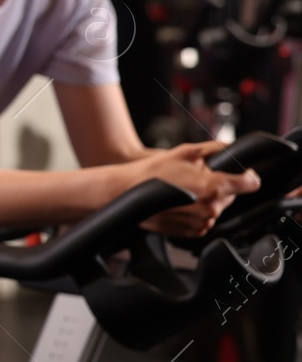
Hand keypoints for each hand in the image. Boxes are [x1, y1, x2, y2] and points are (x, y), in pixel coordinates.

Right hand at [130, 142, 260, 235]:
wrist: (129, 192)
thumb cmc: (153, 172)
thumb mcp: (185, 152)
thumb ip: (215, 149)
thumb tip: (232, 146)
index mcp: (214, 187)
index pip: (250, 183)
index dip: (247, 175)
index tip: (242, 172)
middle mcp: (212, 208)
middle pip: (231, 195)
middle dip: (219, 185)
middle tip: (195, 177)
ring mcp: (203, 222)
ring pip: (217, 207)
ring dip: (208, 199)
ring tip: (184, 190)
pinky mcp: (194, 232)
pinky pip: (205, 220)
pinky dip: (198, 211)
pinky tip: (181, 202)